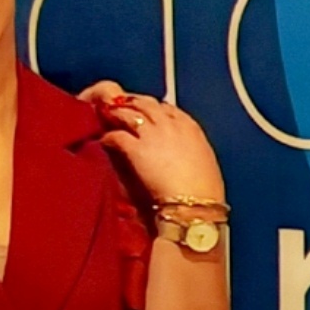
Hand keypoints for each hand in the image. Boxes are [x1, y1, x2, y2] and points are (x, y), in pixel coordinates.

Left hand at [82, 80, 222, 208]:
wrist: (194, 205)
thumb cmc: (204, 192)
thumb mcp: (204, 162)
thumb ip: (190, 149)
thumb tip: (182, 152)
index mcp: (190, 128)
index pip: (167, 108)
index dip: (153, 108)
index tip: (146, 112)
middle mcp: (170, 125)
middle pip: (145, 104)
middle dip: (131, 104)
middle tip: (120, 108)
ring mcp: (152, 135)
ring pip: (128, 113)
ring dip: (117, 115)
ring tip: (108, 119)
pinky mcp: (135, 149)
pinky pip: (116, 135)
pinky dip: (109, 137)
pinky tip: (105, 141)